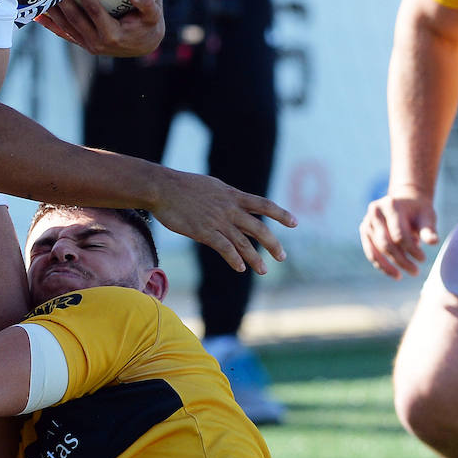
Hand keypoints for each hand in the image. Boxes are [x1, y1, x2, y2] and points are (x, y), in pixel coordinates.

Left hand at [36, 0, 165, 56]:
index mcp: (113, 35)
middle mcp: (97, 43)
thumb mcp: (154, 16)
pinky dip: (50, 24)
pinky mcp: (82, 44)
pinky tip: (36, 14)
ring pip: (65, 25)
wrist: (144, 45)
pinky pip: (63, 33)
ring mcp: (88, 45)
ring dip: (52, 10)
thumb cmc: (149, 26)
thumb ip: (147, 4)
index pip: (95, 12)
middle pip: (74, 18)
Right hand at [151, 171, 295, 273]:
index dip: (280, 214)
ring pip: (243, 242)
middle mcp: (229, 208)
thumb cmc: (184, 187)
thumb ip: (227, 198)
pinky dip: (234, 259)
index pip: (263, 204)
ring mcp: (217, 221)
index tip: (295, 223)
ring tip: (263, 270)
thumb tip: (237, 203)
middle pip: (258, 228)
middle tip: (282, 257)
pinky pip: (224, 248)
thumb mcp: (213, 187)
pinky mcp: (203, 232)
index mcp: (233, 196)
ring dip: (255, 258)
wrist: (162, 188)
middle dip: (272, 244)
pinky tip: (240, 268)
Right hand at [359, 192, 437, 278]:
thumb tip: (433, 242)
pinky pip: (371, 253)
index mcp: (391, 205)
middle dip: (401, 260)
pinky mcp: (364, 231)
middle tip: (415, 272)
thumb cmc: (419, 212)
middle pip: (386, 244)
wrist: (406, 202)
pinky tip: (394, 273)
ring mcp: (367, 222)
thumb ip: (429, 230)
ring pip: (376, 250)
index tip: (423, 259)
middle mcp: (375, 212)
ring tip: (402, 276)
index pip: (399, 234)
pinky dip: (381, 265)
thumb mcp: (427, 217)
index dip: (411, 250)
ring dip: (389, 266)